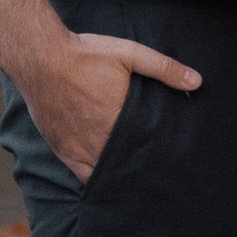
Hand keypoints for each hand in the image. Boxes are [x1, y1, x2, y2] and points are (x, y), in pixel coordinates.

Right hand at [21, 28, 202, 182]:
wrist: (39, 57)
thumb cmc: (85, 55)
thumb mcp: (128, 53)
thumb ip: (163, 68)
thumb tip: (197, 81)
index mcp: (116, 119)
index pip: (146, 150)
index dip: (160, 159)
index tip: (174, 164)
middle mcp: (96, 140)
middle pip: (127, 166)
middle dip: (143, 172)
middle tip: (161, 178)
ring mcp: (77, 148)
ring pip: (105, 176)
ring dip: (121, 178)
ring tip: (139, 183)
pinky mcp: (62, 150)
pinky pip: (83, 176)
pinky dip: (97, 181)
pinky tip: (110, 182)